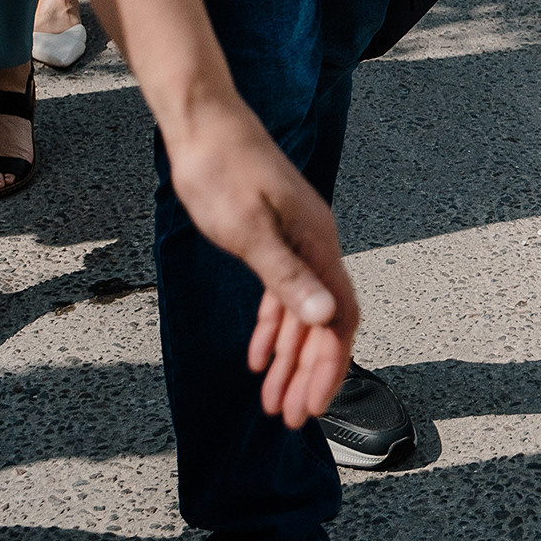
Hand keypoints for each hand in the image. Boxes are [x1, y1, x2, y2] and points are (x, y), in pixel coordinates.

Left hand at [162, 94, 359, 427]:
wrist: (203, 122)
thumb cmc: (221, 172)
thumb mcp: (248, 231)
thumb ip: (287, 278)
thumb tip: (326, 319)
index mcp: (318, 243)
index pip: (337, 318)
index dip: (330, 366)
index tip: (314, 407)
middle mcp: (316, 243)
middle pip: (322, 321)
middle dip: (309, 373)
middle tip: (290, 418)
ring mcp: (296, 239)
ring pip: (301, 311)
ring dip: (289, 357)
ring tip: (272, 400)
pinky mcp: (274, 234)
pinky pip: (281, 291)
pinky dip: (272, 327)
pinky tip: (258, 355)